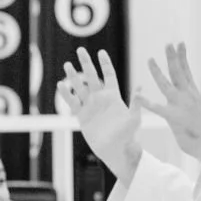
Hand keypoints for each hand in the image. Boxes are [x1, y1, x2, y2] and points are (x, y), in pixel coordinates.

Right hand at [57, 47, 142, 181]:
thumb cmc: (129, 136)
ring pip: (80, 88)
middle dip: (86, 63)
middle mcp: (101, 99)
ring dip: (73, 76)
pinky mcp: (82, 116)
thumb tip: (140, 86)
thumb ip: (136, 102)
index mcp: (114, 96)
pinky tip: (60, 85)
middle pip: (92, 76)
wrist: (116, 151)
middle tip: (80, 50)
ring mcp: (90, 106)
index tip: (100, 52)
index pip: (108, 75)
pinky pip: (73, 103)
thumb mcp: (134, 118)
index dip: (105, 64)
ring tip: (67, 65)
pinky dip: (66, 94)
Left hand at [138, 42, 200, 165]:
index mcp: (192, 91)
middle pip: (178, 72)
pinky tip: (138, 96)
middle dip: (172, 57)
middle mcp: (187, 95)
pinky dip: (148, 103)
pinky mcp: (174, 116)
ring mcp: (181, 105)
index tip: (178, 42)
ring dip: (157, 72)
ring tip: (149, 60)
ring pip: (167, 85)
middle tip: (168, 43)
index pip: (185, 70)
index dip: (182, 56)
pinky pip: (158, 109)